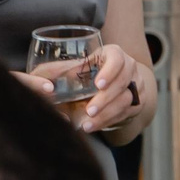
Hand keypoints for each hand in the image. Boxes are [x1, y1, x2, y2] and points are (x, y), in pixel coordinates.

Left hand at [13, 45, 145, 133]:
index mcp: (113, 54)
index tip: (97, 85)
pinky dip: (110, 121)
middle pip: (123, 82)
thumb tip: (41, 81)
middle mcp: (129, 67)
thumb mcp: (71, 70)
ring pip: (127, 100)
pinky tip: (94, 126)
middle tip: (89, 111)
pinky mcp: (138, 102)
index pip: (117, 58)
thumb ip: (57, 72)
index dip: (109, 72)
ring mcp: (136, 84)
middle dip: (105, 99)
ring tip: (88, 124)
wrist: (109, 86)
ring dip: (107, 113)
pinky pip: (127, 113)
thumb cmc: (84, 75)